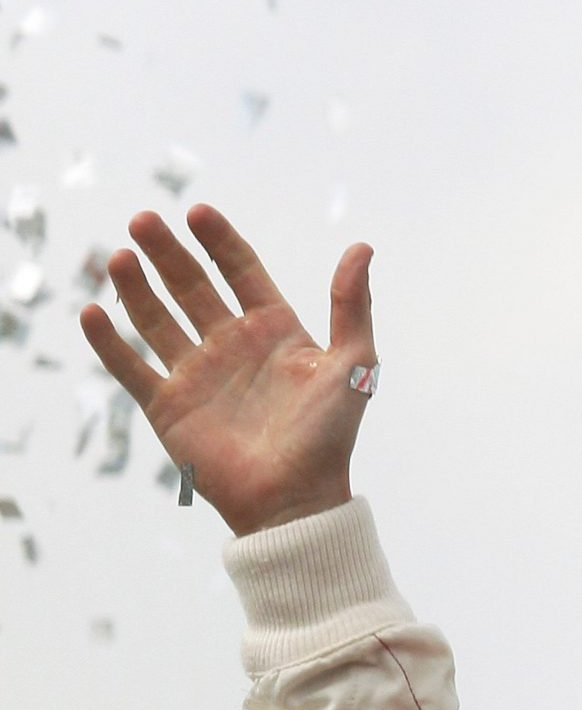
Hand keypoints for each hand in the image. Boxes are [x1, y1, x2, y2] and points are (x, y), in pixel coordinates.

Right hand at [77, 205, 376, 536]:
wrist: (295, 499)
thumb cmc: (330, 434)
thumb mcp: (354, 363)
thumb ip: (352, 305)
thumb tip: (362, 247)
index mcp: (275, 330)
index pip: (241, 271)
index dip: (220, 241)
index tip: (198, 211)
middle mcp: (232, 346)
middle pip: (191, 286)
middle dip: (168, 253)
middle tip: (143, 219)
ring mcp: (197, 374)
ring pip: (156, 319)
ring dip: (136, 287)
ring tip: (119, 255)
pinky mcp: (168, 407)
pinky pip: (130, 368)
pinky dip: (108, 342)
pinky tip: (91, 313)